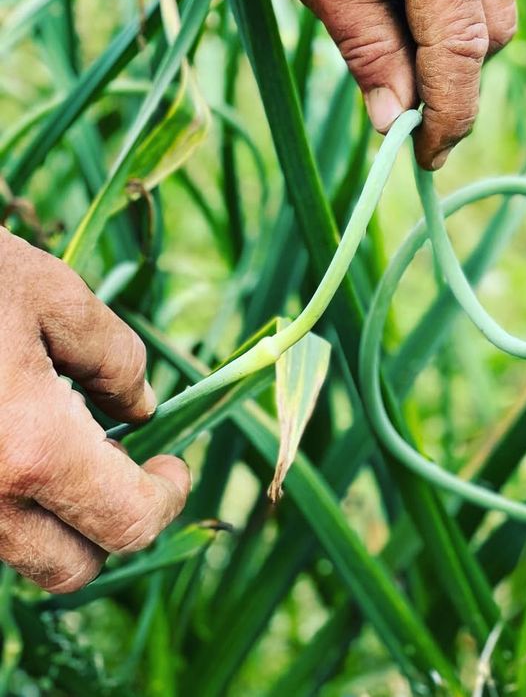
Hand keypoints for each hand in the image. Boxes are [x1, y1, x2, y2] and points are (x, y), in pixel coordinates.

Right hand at [0, 230, 189, 592]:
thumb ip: (114, 357)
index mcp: (30, 450)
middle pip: (73, 567)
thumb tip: (144, 408)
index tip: (173, 463)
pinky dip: (8, 503)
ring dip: (58, 516)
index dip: (168, 499)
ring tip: (66, 441)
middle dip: (115, 522)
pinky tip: (12, 438)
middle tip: (127, 462)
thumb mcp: (50, 293)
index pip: (128, 523)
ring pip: (18, 555)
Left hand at [207, 0, 516, 168]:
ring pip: (489, 8)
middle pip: (487, 34)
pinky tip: (399, 13)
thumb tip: (395, 119)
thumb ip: (364, 45)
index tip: (423, 158)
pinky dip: (445, 13)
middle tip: (398, 116)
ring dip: (449, 50)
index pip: (461, 48)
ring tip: (390, 56)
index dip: (447, 114)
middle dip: (449, 83)